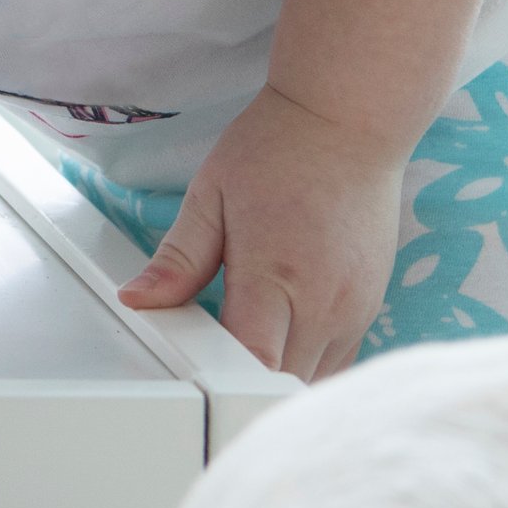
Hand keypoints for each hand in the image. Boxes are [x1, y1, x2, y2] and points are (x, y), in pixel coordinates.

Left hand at [117, 84, 408, 377]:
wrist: (349, 121)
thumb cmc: (279, 150)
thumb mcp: (210, 196)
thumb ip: (178, 260)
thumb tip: (137, 300)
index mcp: (277, 274)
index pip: (252, 359)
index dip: (219, 379)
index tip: (186, 372)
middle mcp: (325, 301)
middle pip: (282, 381)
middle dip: (241, 386)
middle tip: (201, 367)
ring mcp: (355, 309)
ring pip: (314, 380)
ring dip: (275, 380)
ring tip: (238, 357)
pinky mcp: (371, 307)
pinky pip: (338, 363)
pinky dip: (305, 366)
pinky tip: (277, 344)